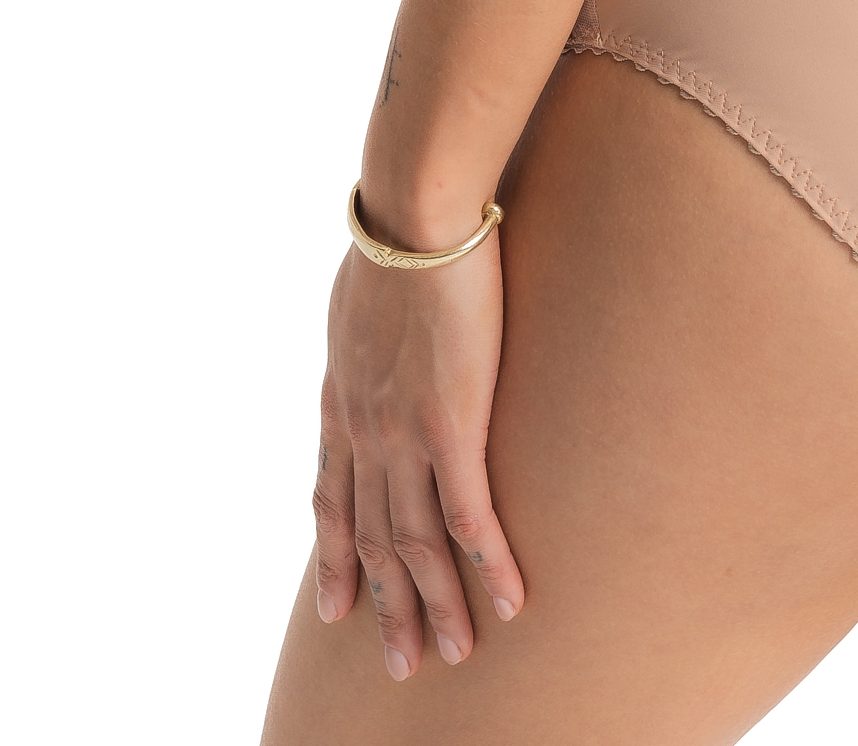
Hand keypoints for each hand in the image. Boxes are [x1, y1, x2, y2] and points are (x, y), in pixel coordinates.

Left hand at [314, 225, 525, 680]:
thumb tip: (378, 328)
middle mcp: (364, 429)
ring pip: (415, 543)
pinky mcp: (451, 424)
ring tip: (453, 652)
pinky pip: (468, 515)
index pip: (331, 497)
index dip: (334, 558)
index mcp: (343, 398)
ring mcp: (403, 433)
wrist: (414, 212)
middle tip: (401, 662)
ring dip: (436, 604)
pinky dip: (486, 565)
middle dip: (386, 605)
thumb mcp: (362, 292)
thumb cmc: (400, 229)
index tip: (336, 607)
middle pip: (371, 537)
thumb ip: (368, 330)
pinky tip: (507, 601)